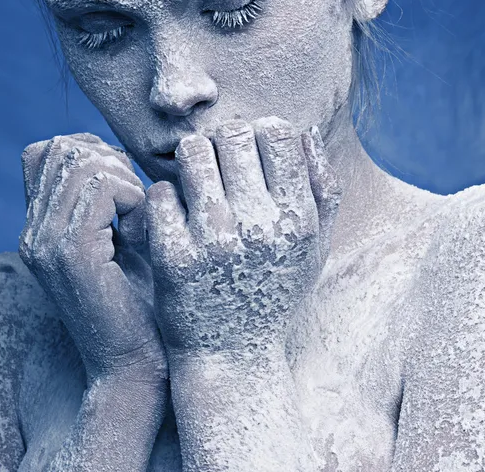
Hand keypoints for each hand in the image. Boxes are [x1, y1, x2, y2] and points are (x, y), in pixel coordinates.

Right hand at [19, 133, 167, 384]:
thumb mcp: (119, 238)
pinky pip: (102, 190)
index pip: (45, 151)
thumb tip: (113, 153)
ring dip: (126, 181)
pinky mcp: (71, 253)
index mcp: (40, 226)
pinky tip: (141, 233)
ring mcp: (46, 242)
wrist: (135, 363)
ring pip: (83, 163)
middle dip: (112, 161)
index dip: (91, 151)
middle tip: (136, 201)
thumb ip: (105, 198)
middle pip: (64, 149)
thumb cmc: (141, 299)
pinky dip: (133, 199)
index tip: (125, 184)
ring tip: (139, 220)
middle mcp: (33, 232)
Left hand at [146, 118, 339, 357]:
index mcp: (298, 219)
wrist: (233, 355)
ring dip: (194, 161)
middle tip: (221, 165)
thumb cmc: (275, 291)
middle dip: (225, 141)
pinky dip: (166, 198)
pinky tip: (176, 217)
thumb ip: (324, 189)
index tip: (252, 152)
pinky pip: (160, 192)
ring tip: (198, 183)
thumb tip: (306, 130)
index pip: (276, 132)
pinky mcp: (173, 257)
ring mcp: (214, 241)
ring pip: (193, 151)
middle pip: (232, 134)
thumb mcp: (316, 248)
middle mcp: (259, 226)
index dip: (261, 132)